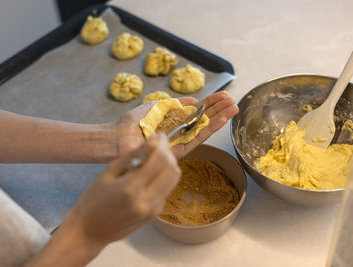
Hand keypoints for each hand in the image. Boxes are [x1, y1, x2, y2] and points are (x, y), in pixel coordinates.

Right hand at [65, 133, 180, 245]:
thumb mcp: (109, 173)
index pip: (159, 160)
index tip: (158, 135)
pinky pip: (166, 189)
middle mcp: (146, 201)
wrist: (90, 232)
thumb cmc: (93, 201)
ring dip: (169, 164)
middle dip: (168, 152)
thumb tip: (152, 141)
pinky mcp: (154, 214)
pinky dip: (163, 177)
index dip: (162, 144)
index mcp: (131, 189)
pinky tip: (150, 173)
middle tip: (158, 143)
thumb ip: (133, 156)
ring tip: (156, 155)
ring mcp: (153, 209)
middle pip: (172, 169)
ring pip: (174, 179)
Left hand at [114, 91, 238, 157]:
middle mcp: (179, 132)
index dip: (210, 104)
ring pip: (203, 129)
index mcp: (174, 121)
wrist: (117, 137)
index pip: (196, 111)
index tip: (223, 96)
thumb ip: (174, 104)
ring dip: (219, 119)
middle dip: (219, 111)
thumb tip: (192, 100)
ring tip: (234, 109)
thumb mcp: (155, 107)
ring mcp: (179, 142)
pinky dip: (209, 129)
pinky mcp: (177, 152)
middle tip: (234, 102)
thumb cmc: (131, 123)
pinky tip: (221, 120)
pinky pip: (196, 139)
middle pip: (203, 120)